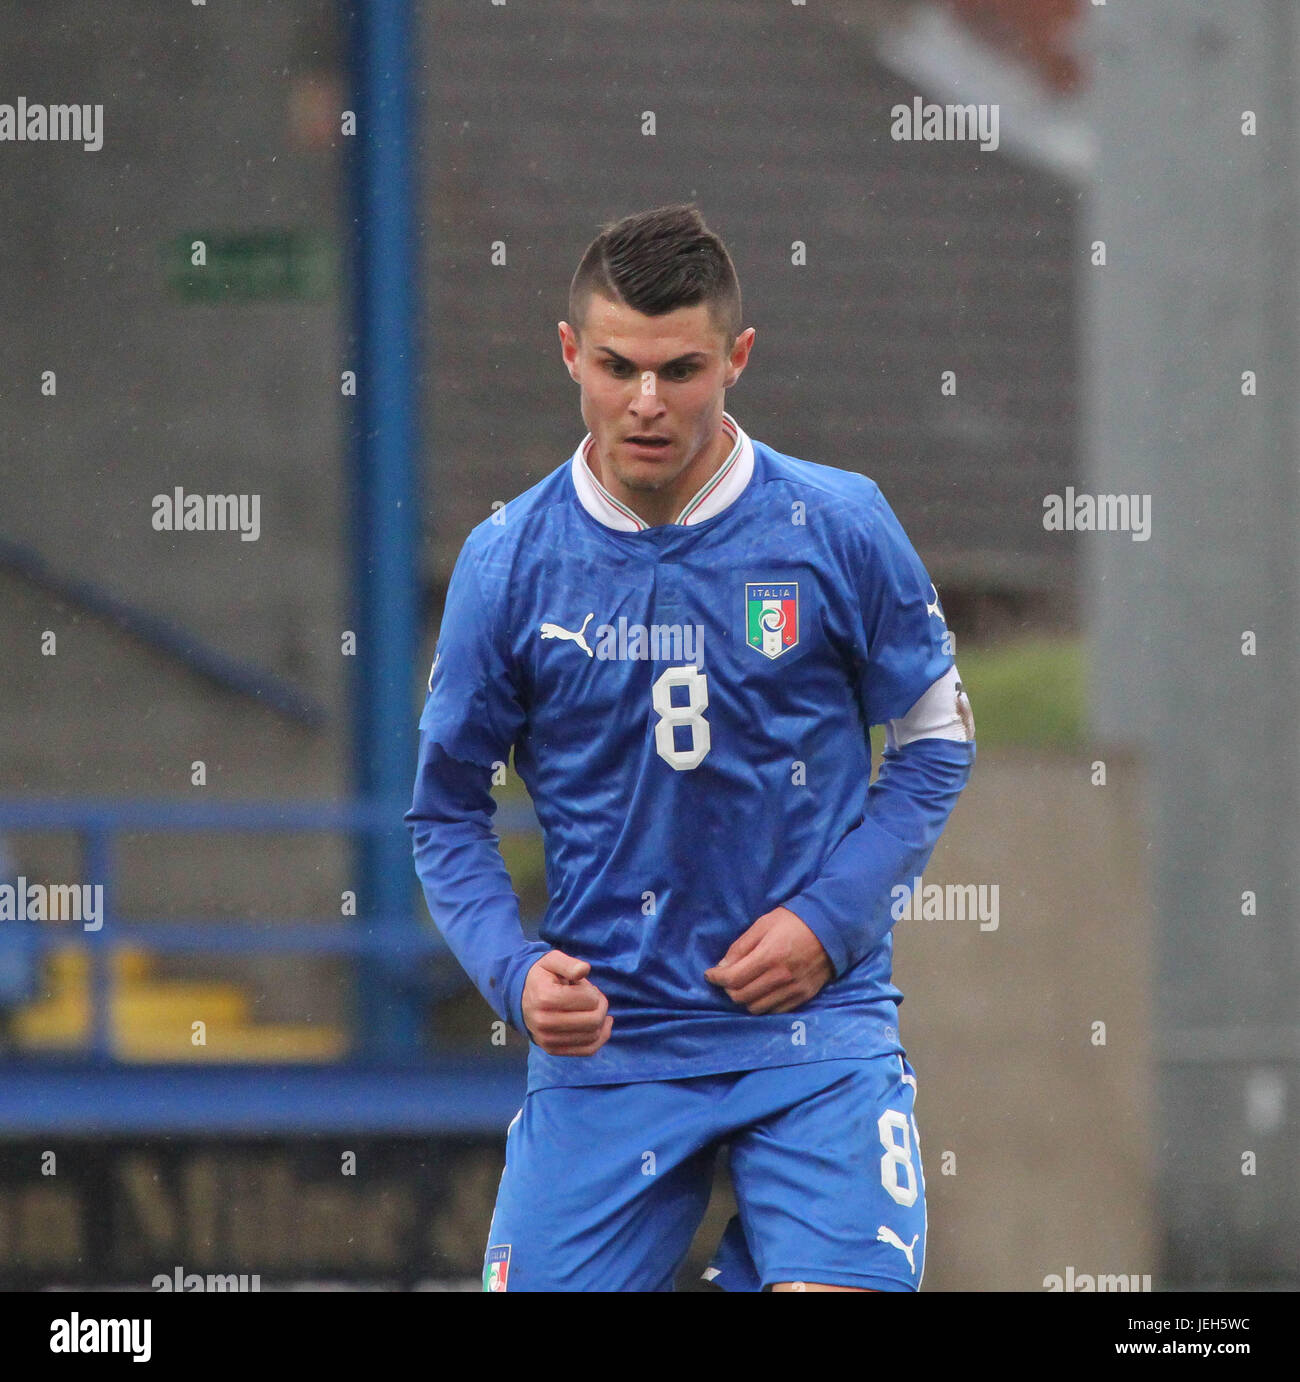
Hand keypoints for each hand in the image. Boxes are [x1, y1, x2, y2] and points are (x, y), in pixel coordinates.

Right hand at [521, 949, 612, 1055]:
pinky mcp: (552, 1049)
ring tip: (592, 1009)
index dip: (593, 991)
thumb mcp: (552, 961)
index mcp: (545, 998)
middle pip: (593, 1020)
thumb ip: (569, 964)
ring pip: (593, 1036)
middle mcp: (544, 1022)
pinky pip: (587, 1050)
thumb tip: (584, 969)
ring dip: (601, 1021)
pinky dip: (600, 1038)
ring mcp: (547, 1039)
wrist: (521, 997)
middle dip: (601, 1006)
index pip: (589, 1000)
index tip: (585, 986)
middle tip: (594, 997)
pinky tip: (602, 1025)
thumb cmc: (542, 976)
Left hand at [704, 906, 833, 1014]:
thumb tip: (722, 967)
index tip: (710, 975)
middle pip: (742, 997)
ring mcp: (794, 990)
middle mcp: (781, 977)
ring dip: (744, 999)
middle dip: (728, 989)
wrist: (832, 928)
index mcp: (769, 956)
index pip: (733, 979)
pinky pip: (775, 1011)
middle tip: (727, 979)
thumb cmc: (794, 922)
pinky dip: (763, 1004)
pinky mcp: (803, 996)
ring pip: (757, 1008)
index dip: (716, 978)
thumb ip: (740, 947)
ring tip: (744, 986)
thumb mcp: (763, 924)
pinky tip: (761, 992)